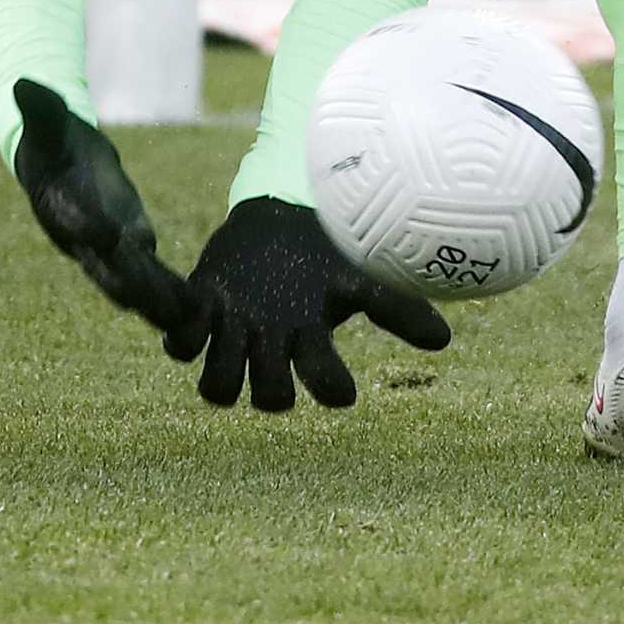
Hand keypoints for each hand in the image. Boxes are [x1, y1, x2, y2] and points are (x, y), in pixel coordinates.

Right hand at [11, 80, 201, 338]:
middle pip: (107, 267)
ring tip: (189, 318)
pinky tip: (199, 308)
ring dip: (159, 301)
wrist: (58, 159)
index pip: (75, 221)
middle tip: (157, 303)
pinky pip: (152, 274)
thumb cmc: (50, 137)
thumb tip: (22, 85)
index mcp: (60, 208)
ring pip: (134, 281)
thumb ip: (40, 107)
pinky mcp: (131, 244)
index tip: (110, 235)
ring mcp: (109, 247)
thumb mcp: (47, 119)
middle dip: (133, 285)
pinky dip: (172, 292)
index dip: (90, 229)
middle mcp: (83, 237)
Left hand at [164, 197, 451, 410]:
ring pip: (217, 388)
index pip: (324, 387)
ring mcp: (231, 332)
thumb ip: (396, 307)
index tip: (343, 383)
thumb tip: (443, 339)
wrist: (270, 224)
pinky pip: (180, 344)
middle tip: (277, 347)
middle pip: (268, 399)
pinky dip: (184, 333)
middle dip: (273, 387)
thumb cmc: (318, 255)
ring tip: (235, 330)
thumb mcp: (356, 275)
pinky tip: (203, 303)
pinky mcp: (197, 310)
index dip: (332, 390)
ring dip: (224, 371)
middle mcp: (268, 348)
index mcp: (309, 341)